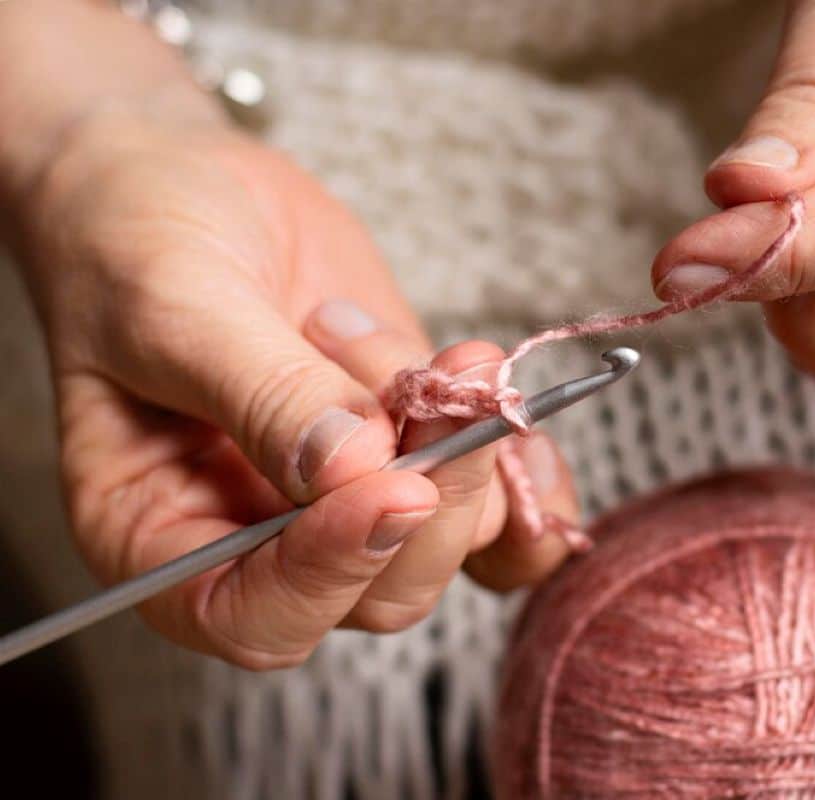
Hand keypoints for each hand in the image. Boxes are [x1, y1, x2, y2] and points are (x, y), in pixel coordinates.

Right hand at [12, 110, 576, 668]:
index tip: (389, 488)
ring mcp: (347, 495)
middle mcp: (261, 537)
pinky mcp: (410, 448)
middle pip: (377, 592)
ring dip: (468, 451)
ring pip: (446, 541)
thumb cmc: (133, 242)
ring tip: (440, 353)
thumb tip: (356, 469)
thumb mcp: (173, 306)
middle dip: (429, 500)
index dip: (328, 573)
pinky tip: (511, 406)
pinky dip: (524, 473)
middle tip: (440, 391)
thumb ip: (263, 393)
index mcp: (161, 533)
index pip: (253, 617)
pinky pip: (489, 504)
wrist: (185, 183)